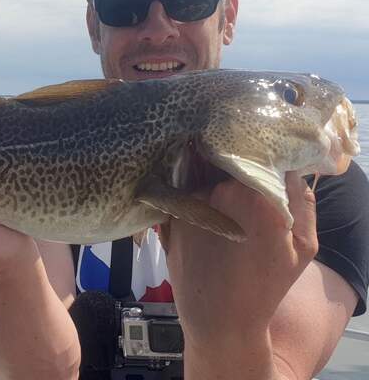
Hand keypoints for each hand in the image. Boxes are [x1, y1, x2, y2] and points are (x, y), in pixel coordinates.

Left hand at [160, 172, 316, 352]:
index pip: (259, 157)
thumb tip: (290, 170)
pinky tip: (204, 224)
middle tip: (242, 196)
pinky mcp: (175, 215)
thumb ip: (303, 202)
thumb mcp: (303, 248)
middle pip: (231, 166)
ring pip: (208, 180)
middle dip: (238, 174)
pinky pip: (188, 196)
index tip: (263, 172)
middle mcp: (221, 192)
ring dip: (215, 189)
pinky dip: (196, 202)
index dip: (262, 163)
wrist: (221, 320)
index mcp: (258, 196)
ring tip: (223, 215)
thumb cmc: (265, 286)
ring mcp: (194, 203)